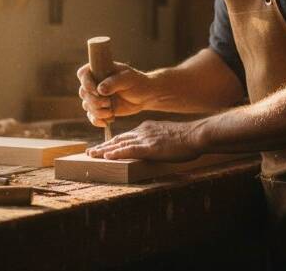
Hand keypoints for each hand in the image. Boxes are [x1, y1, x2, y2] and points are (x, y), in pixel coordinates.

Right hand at [76, 62, 154, 127]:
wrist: (145, 96)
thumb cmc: (137, 83)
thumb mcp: (128, 79)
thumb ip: (114, 83)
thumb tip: (100, 90)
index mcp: (100, 70)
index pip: (83, 74)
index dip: (86, 82)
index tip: (96, 90)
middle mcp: (95, 83)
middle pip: (83, 92)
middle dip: (94, 101)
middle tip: (108, 103)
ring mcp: (97, 96)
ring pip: (87, 105)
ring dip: (97, 111)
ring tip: (111, 112)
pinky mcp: (100, 108)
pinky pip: (91, 116)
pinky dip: (96, 120)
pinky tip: (106, 122)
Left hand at [86, 120, 201, 161]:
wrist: (196, 135)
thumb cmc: (186, 138)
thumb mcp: (168, 136)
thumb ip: (157, 139)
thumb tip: (153, 147)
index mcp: (147, 128)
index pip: (125, 136)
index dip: (112, 142)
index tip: (101, 147)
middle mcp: (143, 131)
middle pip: (118, 139)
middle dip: (103, 146)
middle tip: (89, 152)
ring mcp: (146, 139)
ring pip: (120, 144)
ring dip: (104, 150)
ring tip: (91, 155)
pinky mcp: (150, 147)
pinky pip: (130, 150)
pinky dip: (117, 153)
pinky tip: (107, 156)